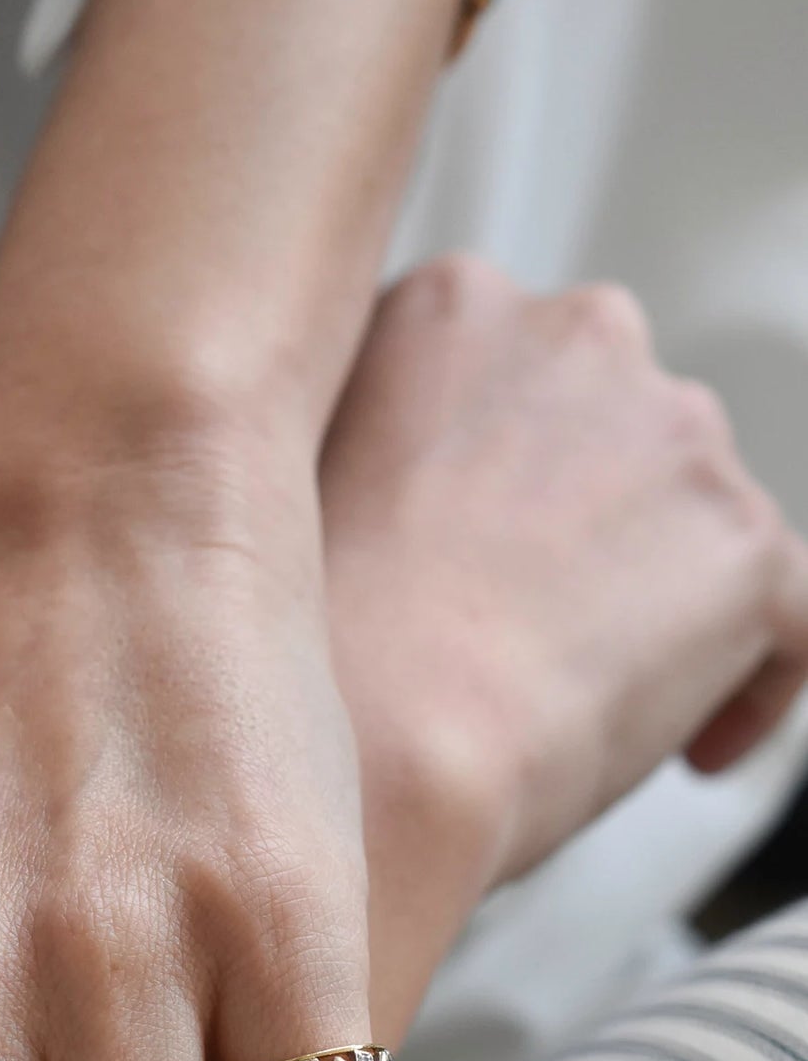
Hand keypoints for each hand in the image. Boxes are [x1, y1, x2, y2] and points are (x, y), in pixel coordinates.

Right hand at [321, 258, 807, 911]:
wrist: (385, 750)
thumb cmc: (318, 664)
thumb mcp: (302, 500)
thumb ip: (380, 461)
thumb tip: (431, 519)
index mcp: (453, 309)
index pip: (515, 374)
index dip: (500, 479)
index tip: (478, 556)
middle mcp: (580, 336)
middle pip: (615, 432)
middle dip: (586, 528)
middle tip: (524, 638)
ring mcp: (678, 434)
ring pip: (699, 517)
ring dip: (657, 600)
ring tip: (582, 707)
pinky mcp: (749, 546)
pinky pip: (790, 609)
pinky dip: (753, 680)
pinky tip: (688, 750)